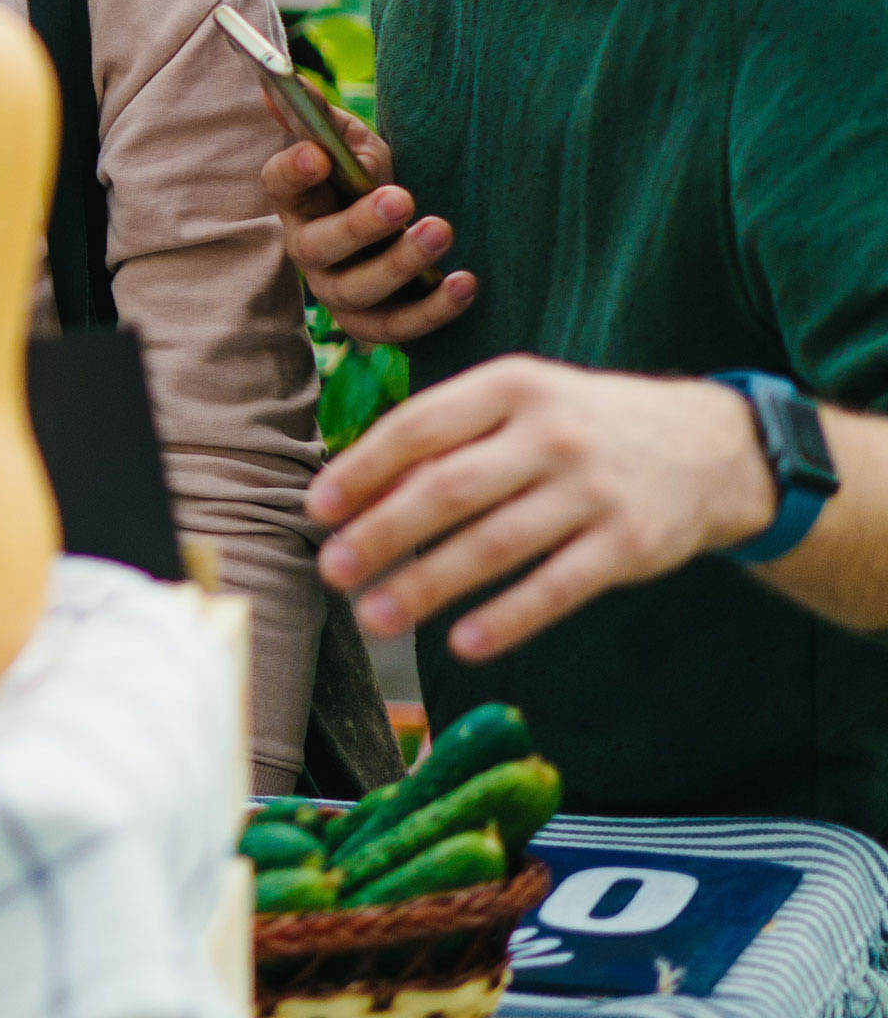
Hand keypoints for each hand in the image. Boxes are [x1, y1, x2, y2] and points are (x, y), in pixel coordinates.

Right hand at [259, 118, 474, 345]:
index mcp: (298, 200)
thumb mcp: (348, 140)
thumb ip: (321, 115)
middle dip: (358, 226)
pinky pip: (396, 328)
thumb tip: (281, 82)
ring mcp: (337, 291)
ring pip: (356, 292)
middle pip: (317, 247)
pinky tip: (464, 282)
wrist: (397, 228)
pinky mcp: (372, 324)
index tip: (318, 154)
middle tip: (401, 198)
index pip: (278, 185)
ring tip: (440, 230)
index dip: (292, 171)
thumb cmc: (365, 179)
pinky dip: (431, 311)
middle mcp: (308, 250)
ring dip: (400, 265)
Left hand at [310, 355, 775, 659]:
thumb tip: (360, 490)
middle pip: (447, 488)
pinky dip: (508, 618)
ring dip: (427, 584)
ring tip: (375, 615)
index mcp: (510, 385)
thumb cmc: (581, 425)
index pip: (419, 427)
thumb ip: (449, 434)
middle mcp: (551, 432)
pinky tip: (462, 644)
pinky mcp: (630, 543)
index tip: (318, 509)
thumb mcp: (521, 402)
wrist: (713, 446)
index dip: (363, 470)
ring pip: (494, 544)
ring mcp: (594, 489)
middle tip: (332, 570)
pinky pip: (558, 587)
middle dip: (382, 533)